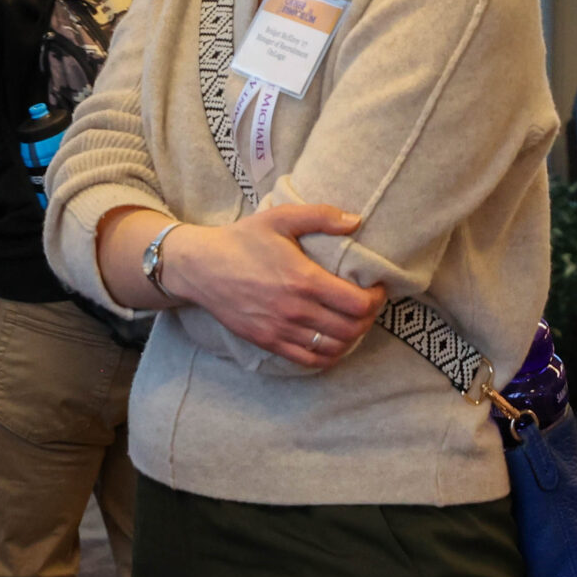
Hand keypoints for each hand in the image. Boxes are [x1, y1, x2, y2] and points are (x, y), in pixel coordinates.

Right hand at [161, 202, 375, 370]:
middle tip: (366, 304)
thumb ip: (320, 216)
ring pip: (334, 348)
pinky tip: (330, 340)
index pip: (358, 303)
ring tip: (350, 321)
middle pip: (352, 329)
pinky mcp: (268, 342)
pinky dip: (328, 355)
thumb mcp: (279, 218)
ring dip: (351, 337)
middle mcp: (296, 310)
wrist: (200, 267)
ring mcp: (281, 330)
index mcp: (304, 280)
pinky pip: (310, 360)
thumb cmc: (241, 240)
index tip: (376, 288)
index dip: (377, 298)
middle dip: (367, 318)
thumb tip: (356, 220)